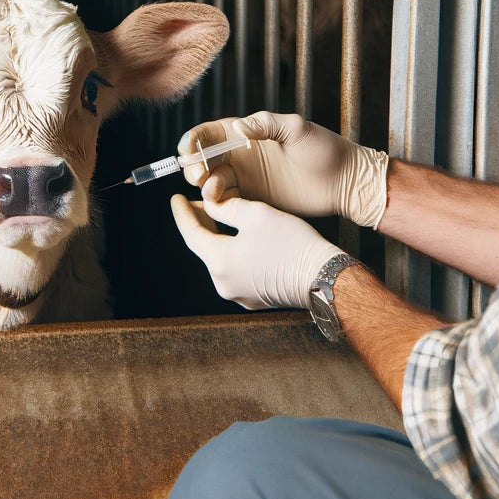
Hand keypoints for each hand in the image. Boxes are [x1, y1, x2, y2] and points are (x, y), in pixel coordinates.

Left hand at [170, 190, 342, 309]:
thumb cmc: (292, 244)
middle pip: (204, 248)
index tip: (176, 199)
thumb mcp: (256, 214)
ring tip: (221, 218)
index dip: (182, 214)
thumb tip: (211, 205)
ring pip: (220, 260)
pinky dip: (232, 253)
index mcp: (218, 262)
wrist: (323, 277)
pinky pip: (235, 271)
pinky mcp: (254, 299)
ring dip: (218, 239)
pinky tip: (242, 240)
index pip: (190, 234)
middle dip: (201, 224)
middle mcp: (223, 283)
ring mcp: (238, 294)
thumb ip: (226, 207)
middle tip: (200, 203)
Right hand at [178, 112, 388, 227]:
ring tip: (215, 190)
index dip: (193, 141)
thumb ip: (266, 124)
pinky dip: (217, 202)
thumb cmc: (325, 150)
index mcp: (247, 132)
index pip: (209, 133)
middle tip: (199, 175)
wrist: (345, 182)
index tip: (189, 151)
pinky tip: (220, 203)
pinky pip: (225, 201)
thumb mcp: (297, 129)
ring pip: (211, 181)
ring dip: (205, 185)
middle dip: (193, 165)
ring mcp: (245, 178)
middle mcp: (240, 154)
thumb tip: (238, 128)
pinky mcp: (252, 199)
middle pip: (203, 158)